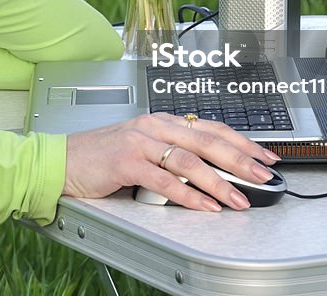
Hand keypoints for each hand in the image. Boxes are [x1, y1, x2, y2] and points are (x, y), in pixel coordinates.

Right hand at [63, 113, 280, 210]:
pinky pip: (165, 180)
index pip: (210, 128)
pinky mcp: (126, 162)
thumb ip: (170, 153)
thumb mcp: (141, 148)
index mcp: (160, 121)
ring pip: (190, 160)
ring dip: (219, 182)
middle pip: (207, 141)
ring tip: (239, 198)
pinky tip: (205, 205)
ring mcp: (139, 142)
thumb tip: (209, 170)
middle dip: (241, 159)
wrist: (61, 160)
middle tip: (263, 175)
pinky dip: (189, 195)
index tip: (265, 155)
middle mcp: (153, 126)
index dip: (242, 141)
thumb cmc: (100, 157)